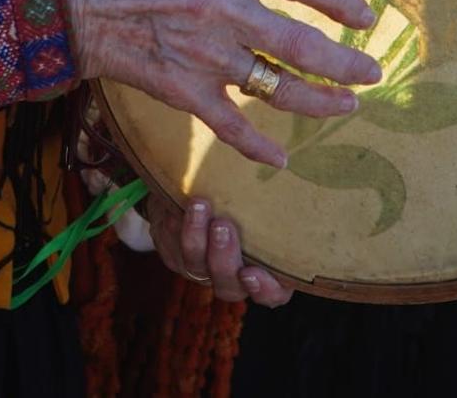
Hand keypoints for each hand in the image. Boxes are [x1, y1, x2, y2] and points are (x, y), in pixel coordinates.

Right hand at [52, 0, 381, 167]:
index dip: (341, 0)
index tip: (364, 16)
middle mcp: (226, 8)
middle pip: (303, 44)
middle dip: (346, 64)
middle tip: (372, 73)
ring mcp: (206, 53)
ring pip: (277, 87)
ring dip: (318, 102)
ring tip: (346, 107)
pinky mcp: (183, 88)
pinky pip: (230, 124)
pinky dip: (258, 145)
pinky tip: (281, 157)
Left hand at [146, 195, 293, 306]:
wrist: (202, 191)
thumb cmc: (245, 198)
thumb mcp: (264, 201)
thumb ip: (273, 200)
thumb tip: (286, 162)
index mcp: (265, 270)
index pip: (273, 295)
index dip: (264, 290)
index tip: (251, 271)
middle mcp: (232, 277)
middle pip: (229, 287)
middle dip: (223, 258)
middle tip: (223, 226)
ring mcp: (201, 270)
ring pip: (195, 266)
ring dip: (195, 237)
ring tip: (199, 205)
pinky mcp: (175, 257)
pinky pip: (170, 250)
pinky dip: (172, 229)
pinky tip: (173, 209)